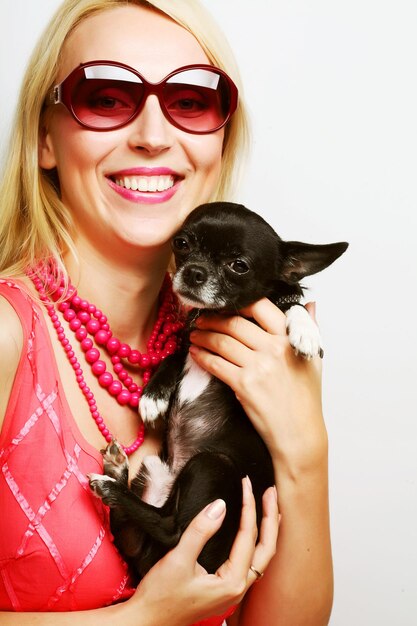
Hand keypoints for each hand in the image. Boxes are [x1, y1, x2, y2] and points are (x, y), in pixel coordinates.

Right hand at [128, 478, 278, 625]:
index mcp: (232, 583)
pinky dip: (256, 542)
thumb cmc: (160, 597)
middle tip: (270, 490)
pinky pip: (250, 561)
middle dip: (269, 517)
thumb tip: (220, 505)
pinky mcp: (225, 588)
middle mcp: (238, 588)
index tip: (246, 483)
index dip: (249, 507)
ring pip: (261, 556)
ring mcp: (233, 590)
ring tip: (270, 506)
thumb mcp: (178, 560)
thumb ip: (200, 531)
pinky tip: (254, 532)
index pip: (248, 537)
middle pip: (266, 548)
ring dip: (266, 529)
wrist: (147, 622)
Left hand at [188, 300, 325, 470]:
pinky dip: (202, 356)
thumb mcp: (314, 358)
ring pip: (222, 342)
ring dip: (203, 336)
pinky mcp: (244, 385)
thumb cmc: (307, 397)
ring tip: (194, 335)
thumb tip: (309, 305)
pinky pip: (216, 364)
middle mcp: (274, 349)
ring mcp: (258, 367)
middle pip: (235, 323)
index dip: (238, 303)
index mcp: (290, 338)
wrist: (300, 433)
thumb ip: (310, 328)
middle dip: (212, 319)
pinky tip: (196, 353)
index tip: (225, 306)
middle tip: (200, 320)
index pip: (260, 307)